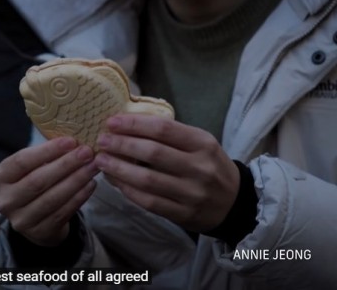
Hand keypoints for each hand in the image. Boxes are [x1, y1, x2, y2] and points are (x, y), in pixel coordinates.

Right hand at [0, 137, 98, 245]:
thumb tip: (75, 140)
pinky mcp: (39, 232)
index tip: (71, 141)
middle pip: (38, 180)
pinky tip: (91, 184)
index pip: (22, 161)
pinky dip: (79, 197)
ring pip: (52, 198)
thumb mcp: (32, 166)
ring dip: (76, 180)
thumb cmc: (36, 181)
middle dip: (66, 165)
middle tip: (87, 153)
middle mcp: (6, 200)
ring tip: (93, 167)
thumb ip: (47, 154)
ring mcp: (22, 219)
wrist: (35, 218)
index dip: (47, 151)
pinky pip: (63, 212)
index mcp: (1, 176)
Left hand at [94, 114, 239, 232]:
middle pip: (152, 153)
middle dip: (122, 145)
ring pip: (147, 180)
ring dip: (119, 169)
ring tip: (101, 160)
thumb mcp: (200, 143)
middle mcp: (199, 167)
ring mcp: (191, 193)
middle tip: (102, 140)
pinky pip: (148, 202)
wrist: (234, 202)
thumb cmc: (209, 165)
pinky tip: (115, 181)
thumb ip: (170, 134)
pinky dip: (128, 190)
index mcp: (202, 143)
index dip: (134, 124)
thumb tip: (128, 123)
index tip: (112, 122)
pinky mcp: (183, 214)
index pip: (163, 129)